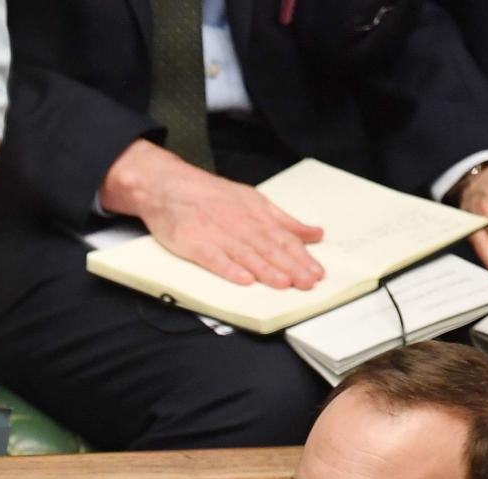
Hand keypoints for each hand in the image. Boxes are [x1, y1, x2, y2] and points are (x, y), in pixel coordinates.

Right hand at [101, 140, 325, 288]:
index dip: (303, 256)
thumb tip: (313, 234)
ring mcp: (217, 235)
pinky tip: (243, 280)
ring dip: (267, 270)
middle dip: (291, 267)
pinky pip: (214, 259)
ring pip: (247, 255)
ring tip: (284, 284)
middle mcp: (241, 225)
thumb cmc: (211, 196)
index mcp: (257, 215)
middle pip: (270, 248)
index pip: (285, 238)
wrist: (169, 185)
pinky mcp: (195, 243)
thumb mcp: (254, 201)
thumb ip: (283, 220)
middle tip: (308, 283)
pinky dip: (229, 269)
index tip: (317, 272)